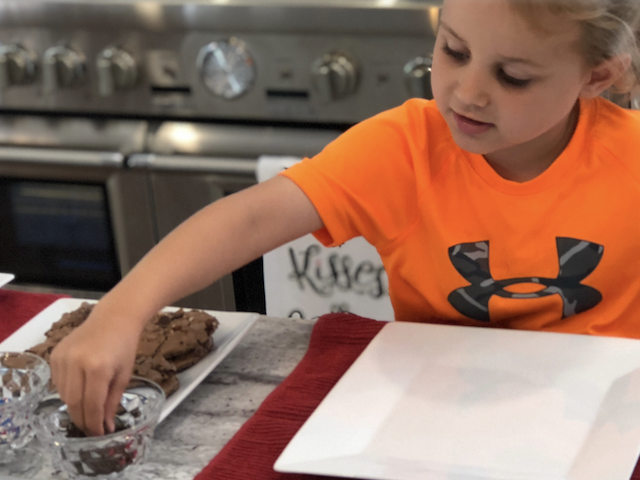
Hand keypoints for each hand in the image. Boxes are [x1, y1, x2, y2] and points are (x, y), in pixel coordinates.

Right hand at [50, 309, 140, 435]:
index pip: (91, 405)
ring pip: (64, 394)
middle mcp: (76, 363)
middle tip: (91, 429)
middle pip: (73, 403)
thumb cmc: (124, 346)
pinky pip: (58, 382)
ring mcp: (63, 358)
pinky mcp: (55, 354)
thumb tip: (106, 427)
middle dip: (82, 420)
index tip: (99, 435)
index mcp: (97, 368)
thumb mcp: (124, 375)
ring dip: (75, 407)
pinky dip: (68, 391)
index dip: (94, 424)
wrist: (114, 318)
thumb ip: (112, 402)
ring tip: (87, 410)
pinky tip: (79, 391)